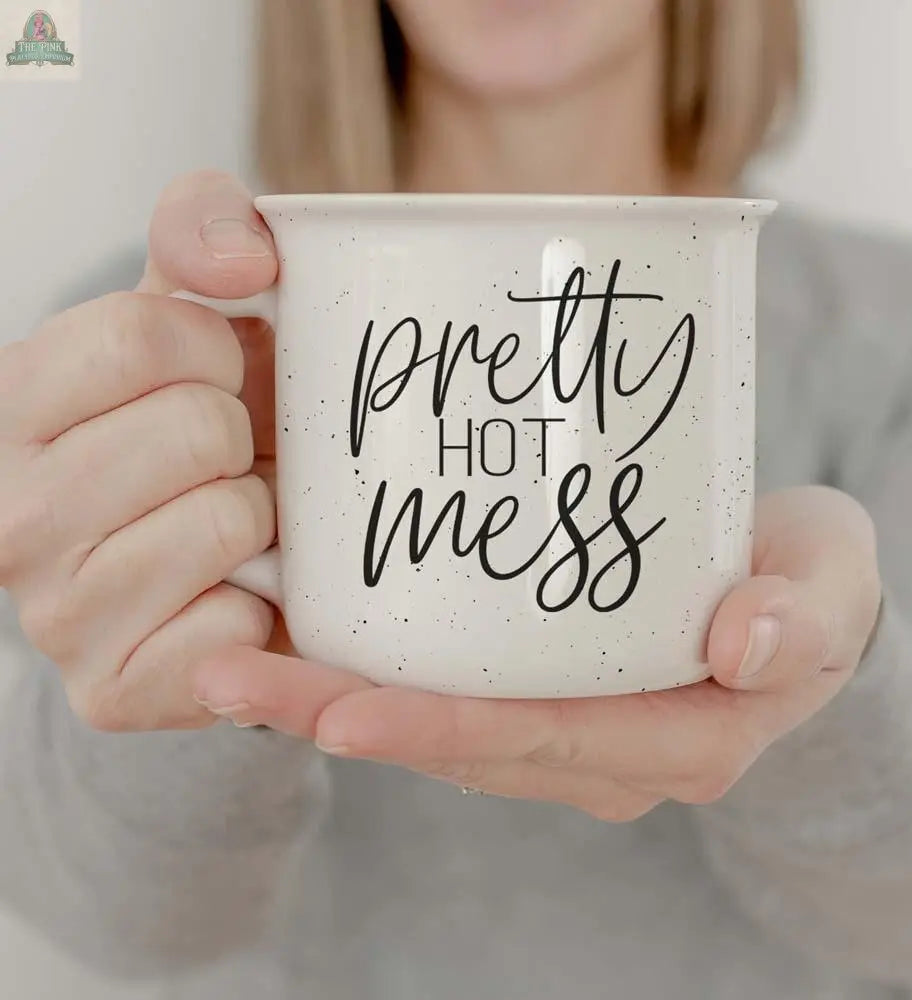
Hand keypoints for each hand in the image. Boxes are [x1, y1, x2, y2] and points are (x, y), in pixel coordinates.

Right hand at [0, 170, 293, 731]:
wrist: (211, 559)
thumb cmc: (199, 422)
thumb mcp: (190, 307)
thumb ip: (206, 230)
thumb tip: (247, 259)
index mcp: (11, 404)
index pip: (141, 333)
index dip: (216, 349)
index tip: (215, 377)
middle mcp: (8, 514)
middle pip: (196, 429)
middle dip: (243, 437)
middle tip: (225, 462)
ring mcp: (53, 614)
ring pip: (226, 521)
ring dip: (259, 518)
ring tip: (231, 525)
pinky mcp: (113, 691)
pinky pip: (232, 626)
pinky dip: (259, 606)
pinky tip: (231, 595)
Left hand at [193, 485, 881, 820]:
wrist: (794, 598)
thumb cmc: (810, 585)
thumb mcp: (832, 585)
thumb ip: (806, 615)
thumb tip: (743, 645)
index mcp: (677, 738)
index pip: (542, 742)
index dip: (440, 731)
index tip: (339, 709)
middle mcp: (606, 753)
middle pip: (462, 743)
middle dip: (344, 716)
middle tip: (233, 679)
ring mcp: (567, 730)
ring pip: (438, 726)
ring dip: (334, 699)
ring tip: (233, 663)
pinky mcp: (540, 693)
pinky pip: (447, 695)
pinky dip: (372, 675)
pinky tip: (299, 635)